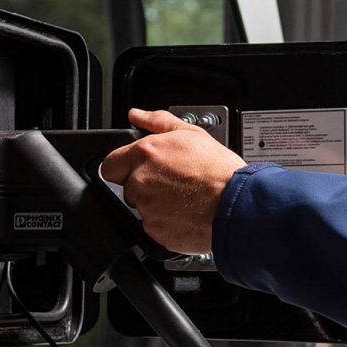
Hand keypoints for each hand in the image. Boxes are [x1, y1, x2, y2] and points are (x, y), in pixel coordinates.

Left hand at [101, 108, 245, 252]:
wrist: (236, 204)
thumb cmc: (219, 170)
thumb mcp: (191, 133)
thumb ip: (157, 121)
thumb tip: (137, 115)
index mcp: (145, 154)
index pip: (110, 164)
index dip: (125, 166)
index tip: (142, 168)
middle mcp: (140, 181)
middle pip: (127, 186)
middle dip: (144, 184)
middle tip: (171, 182)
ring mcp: (146, 208)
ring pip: (141, 207)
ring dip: (156, 203)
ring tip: (183, 197)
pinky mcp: (155, 231)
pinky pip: (153, 226)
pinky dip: (165, 221)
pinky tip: (185, 211)